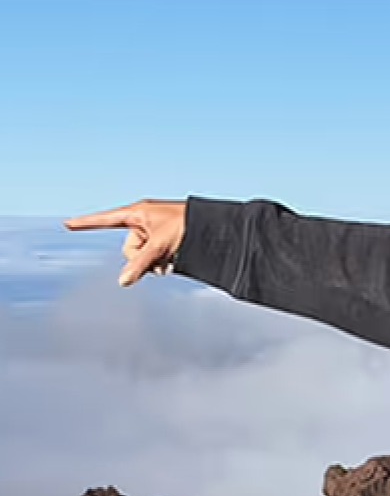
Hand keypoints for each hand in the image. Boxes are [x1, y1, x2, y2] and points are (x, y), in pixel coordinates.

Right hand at [64, 201, 187, 285]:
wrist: (216, 229)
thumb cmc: (188, 225)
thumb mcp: (160, 245)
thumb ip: (140, 264)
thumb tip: (122, 281)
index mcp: (137, 213)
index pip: (106, 220)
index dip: (86, 224)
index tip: (67, 224)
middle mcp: (142, 223)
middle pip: (127, 248)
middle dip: (140, 257)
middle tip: (159, 254)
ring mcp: (152, 234)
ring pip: (140, 258)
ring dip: (153, 263)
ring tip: (171, 256)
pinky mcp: (162, 245)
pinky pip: (152, 260)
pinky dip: (160, 264)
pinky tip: (174, 260)